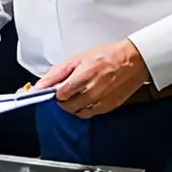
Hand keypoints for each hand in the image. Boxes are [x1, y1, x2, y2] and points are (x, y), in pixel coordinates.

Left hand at [33, 39, 149, 117]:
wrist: (132, 61)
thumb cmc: (105, 57)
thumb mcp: (77, 59)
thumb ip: (56, 73)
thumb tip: (40, 86)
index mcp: (82, 77)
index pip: (59, 95)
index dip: (55, 92)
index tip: (57, 88)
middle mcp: (91, 92)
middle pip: (66, 106)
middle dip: (63, 99)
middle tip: (67, 89)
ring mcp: (100, 102)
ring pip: (77, 112)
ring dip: (73, 105)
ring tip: (78, 93)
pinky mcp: (108, 108)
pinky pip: (89, 114)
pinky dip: (84, 108)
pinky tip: (87, 98)